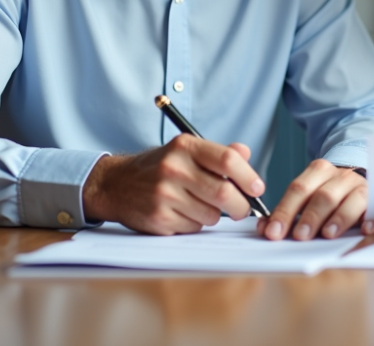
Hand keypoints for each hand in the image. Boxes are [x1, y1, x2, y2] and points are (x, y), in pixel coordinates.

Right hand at [82, 136, 264, 234]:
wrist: (116, 184)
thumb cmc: (159, 167)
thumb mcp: (186, 150)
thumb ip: (218, 153)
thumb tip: (246, 154)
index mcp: (185, 146)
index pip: (227, 160)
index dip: (248, 176)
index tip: (257, 188)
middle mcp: (174, 168)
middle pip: (224, 193)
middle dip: (240, 206)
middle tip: (242, 209)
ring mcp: (164, 194)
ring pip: (211, 215)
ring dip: (215, 215)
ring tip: (201, 206)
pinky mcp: (158, 218)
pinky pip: (194, 227)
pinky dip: (196, 224)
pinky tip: (183, 213)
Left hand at [259, 160, 373, 240]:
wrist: (370, 175)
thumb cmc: (332, 192)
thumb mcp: (309, 195)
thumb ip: (287, 211)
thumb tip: (264, 229)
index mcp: (319, 171)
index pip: (298, 189)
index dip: (284, 211)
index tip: (273, 232)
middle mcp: (341, 176)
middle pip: (324, 196)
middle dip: (310, 217)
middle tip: (299, 236)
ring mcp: (363, 186)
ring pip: (352, 200)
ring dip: (339, 218)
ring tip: (327, 234)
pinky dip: (373, 219)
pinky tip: (365, 229)